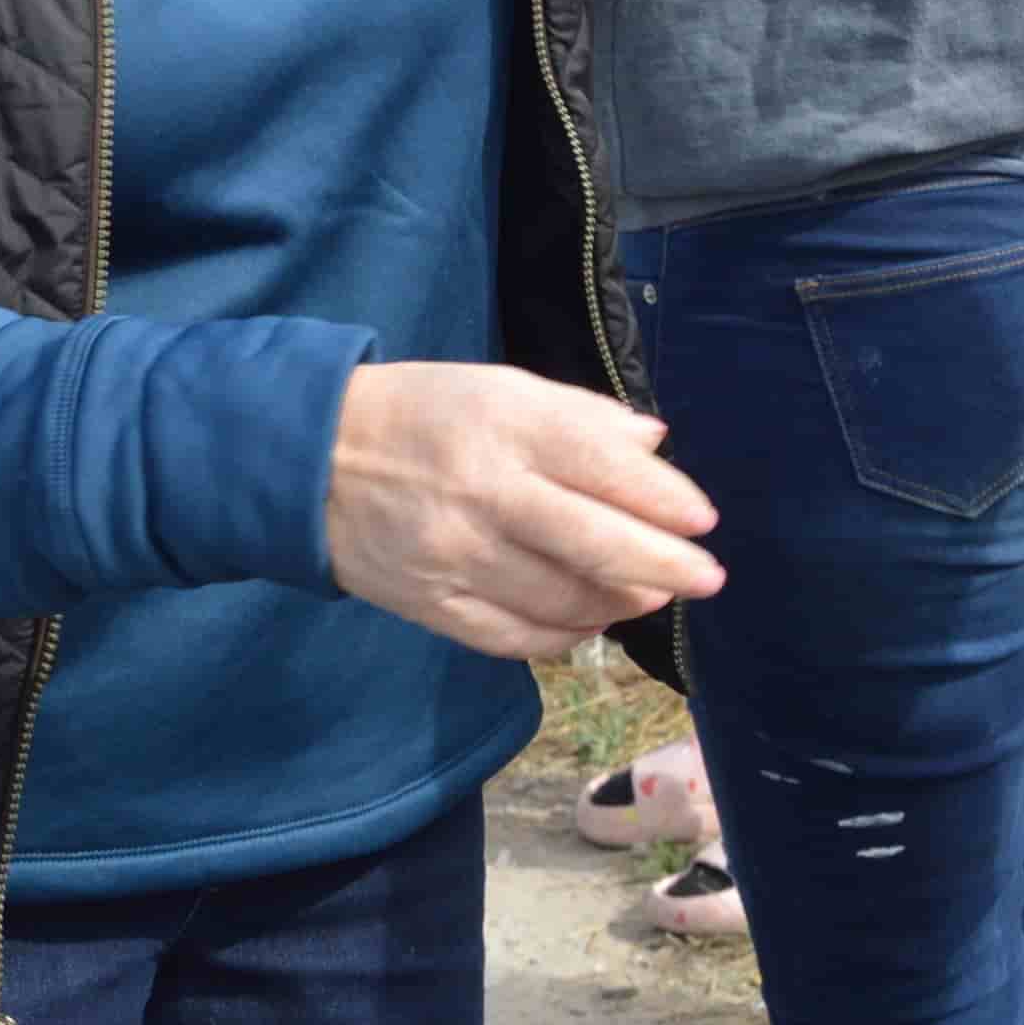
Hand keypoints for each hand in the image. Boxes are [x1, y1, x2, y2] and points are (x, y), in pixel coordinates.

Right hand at [323, 363, 723, 661]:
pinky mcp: (434, 606)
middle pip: (593, 543)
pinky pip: (516, 637)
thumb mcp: (502, 387)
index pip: (602, 466)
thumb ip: (582, 416)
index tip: (703, 520)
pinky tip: (592, 620)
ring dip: (621, 602)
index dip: (663, 499)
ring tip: (652, 594)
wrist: (316, 462)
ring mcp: (457, 557)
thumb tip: (654, 445)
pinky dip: (566, 635)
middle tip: (707, 577)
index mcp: (505, 427)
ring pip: (562, 599)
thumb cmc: (428, 414)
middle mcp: (484, 494)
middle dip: (665, 565)